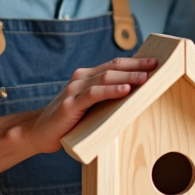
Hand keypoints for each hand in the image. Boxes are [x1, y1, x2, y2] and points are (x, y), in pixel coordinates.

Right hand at [29, 57, 156, 153]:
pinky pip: (94, 95)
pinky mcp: (70, 105)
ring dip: (128, 77)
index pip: (115, 64)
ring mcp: (74, 90)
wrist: (38, 132)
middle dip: (136, 66)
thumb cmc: (69, 122)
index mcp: (87, 77)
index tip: (155, 62)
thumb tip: (137, 97)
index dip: (135, 62)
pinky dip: (111, 91)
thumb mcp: (90, 107)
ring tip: (146, 78)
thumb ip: (106, 99)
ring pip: (105, 78)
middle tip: (156, 65)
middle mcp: (81, 78)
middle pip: (113, 67)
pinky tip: (125, 91)